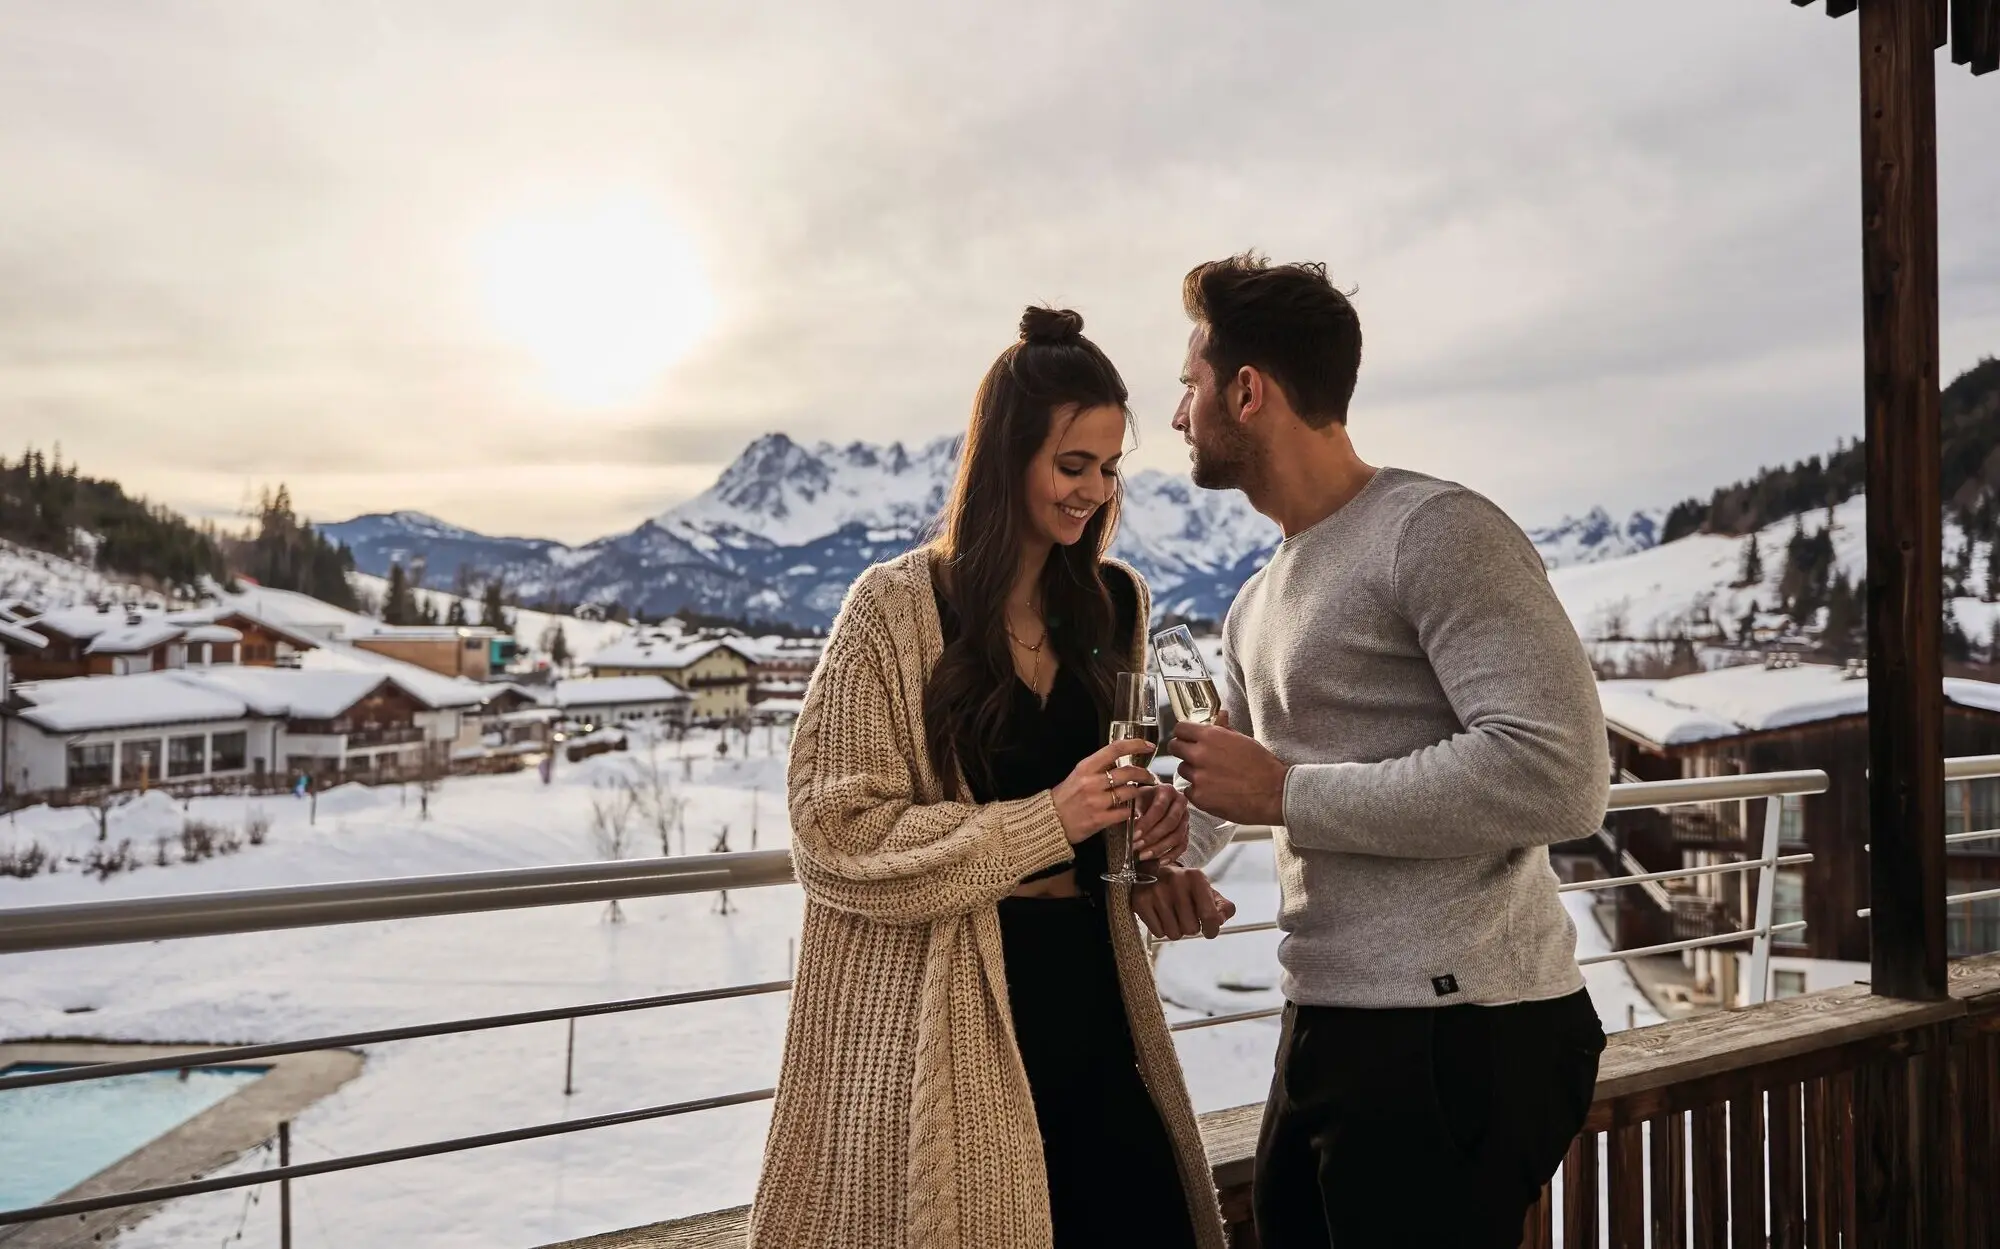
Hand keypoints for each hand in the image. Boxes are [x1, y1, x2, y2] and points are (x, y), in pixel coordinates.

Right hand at [1051, 740, 1157, 844]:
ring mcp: (1096, 801)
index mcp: (1085, 767)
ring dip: (1138, 791)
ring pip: (1130, 791)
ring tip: (1138, 792)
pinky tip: (1130, 811)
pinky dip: (1131, 811)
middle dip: (1145, 773)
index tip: (1149, 745)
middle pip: (1128, 772)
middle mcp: (1092, 782)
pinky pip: (1125, 812)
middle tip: (1150, 776)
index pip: (1115, 749)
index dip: (1136, 745)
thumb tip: (1120, 762)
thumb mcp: (1077, 775)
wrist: (1049, 822)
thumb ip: (1098, 768)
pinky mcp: (1099, 819)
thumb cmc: (1065, 797)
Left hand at [1129, 782, 1187, 862]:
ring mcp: (1185, 818)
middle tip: (1137, 847)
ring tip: (1143, 856)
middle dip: (1152, 837)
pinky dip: (1172, 855)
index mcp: (1166, 791)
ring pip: (1177, 836)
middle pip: (1170, 823)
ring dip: (1159, 848)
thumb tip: (1121, 823)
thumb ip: (1129, 807)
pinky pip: (1182, 845)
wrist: (1153, 799)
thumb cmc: (1141, 799)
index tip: (1134, 835)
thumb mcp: (1134, 797)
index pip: (1159, 808)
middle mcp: (1180, 803)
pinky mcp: (1187, 831)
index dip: (1146, 823)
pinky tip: (1159, 861)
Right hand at [1132, 863, 1235, 940]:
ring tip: (1172, 914)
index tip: (1209, 931)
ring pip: (1174, 933)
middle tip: (1184, 914)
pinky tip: (1159, 914)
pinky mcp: (1141, 901)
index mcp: (1196, 877)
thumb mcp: (1206, 890)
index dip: (1212, 930)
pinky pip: (1158, 932)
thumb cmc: (1184, 886)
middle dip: (1190, 927)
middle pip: (1191, 929)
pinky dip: (1160, 928)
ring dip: (1175, 929)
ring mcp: (1156, 891)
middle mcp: (1176, 881)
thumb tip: (1219, 921)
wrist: (1151, 872)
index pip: (1210, 916)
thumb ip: (1222, 907)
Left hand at [1172, 712, 1287, 826]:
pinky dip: (1198, 792)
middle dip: (1182, 751)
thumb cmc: (1263, 766)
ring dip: (1192, 772)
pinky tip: (1214, 792)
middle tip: (1194, 758)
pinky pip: (1189, 791)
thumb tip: (1221, 715)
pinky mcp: (1200, 797)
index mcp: (1211, 736)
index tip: (1187, 739)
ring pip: (1182, 770)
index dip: (1183, 734)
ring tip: (1212, 777)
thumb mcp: (1244, 741)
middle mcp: (1200, 754)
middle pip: (1175, 748)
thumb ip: (1225, 729)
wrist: (1274, 793)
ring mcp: (1199, 777)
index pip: (1180, 729)